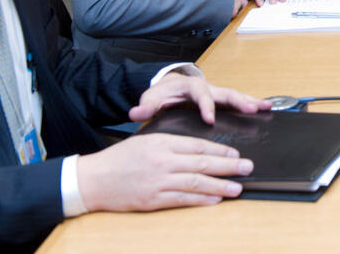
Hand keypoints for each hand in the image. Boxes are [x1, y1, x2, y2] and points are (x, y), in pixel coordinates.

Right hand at [76, 133, 251, 211]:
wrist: (93, 180)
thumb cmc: (120, 158)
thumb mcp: (147, 140)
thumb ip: (172, 143)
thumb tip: (200, 148)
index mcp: (162, 143)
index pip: (198, 145)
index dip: (220, 149)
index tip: (236, 152)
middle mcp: (163, 161)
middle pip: (202, 163)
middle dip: (228, 166)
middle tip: (247, 167)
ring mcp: (158, 182)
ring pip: (196, 183)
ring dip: (220, 185)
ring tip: (238, 187)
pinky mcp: (153, 200)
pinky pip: (182, 199)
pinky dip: (201, 200)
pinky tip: (215, 199)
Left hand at [129, 72, 271, 124]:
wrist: (168, 87)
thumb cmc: (161, 94)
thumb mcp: (151, 99)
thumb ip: (145, 105)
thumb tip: (135, 112)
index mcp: (190, 86)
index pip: (200, 95)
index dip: (206, 106)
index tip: (210, 119)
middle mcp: (207, 87)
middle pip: (226, 92)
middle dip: (239, 100)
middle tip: (251, 109)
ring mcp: (216, 93)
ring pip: (236, 95)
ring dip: (251, 101)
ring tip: (267, 107)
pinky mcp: (221, 100)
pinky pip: (238, 100)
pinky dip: (251, 103)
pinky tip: (265, 108)